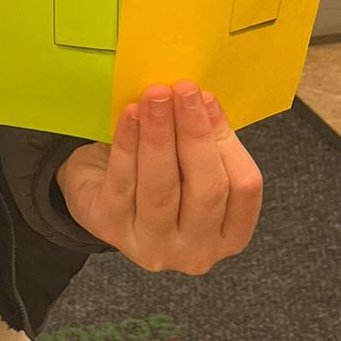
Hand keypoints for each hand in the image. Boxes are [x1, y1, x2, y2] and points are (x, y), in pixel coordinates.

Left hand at [55, 80, 262, 275]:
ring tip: (156, 96)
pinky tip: (131, 114)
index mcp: (228, 234)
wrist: (96, 189)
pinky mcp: (111, 229)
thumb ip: (203, 139)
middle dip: (195, 134)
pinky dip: (128, 144)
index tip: (208, 98)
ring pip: (163, 188)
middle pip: (206, 190)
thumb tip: (202, 100)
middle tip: (184, 90)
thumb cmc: (155, 172)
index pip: (244, 188)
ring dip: (161, 135)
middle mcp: (195, 250)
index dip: (228, 141)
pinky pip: (123, 182)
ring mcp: (153, 246)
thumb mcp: (188, 161)